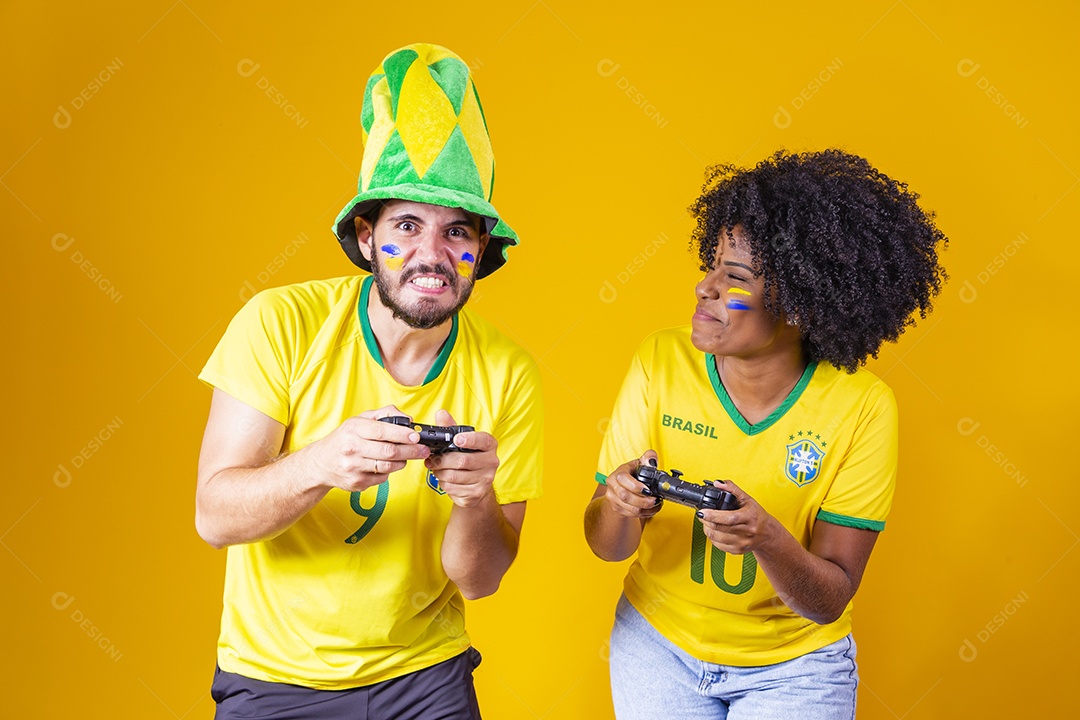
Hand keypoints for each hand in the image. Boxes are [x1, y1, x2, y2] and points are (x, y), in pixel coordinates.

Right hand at [304, 405, 429, 492]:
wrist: (321, 462)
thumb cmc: (345, 438)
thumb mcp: (360, 420)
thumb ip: (385, 414)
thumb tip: (408, 419)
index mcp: (353, 429)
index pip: (382, 431)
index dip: (402, 434)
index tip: (417, 436)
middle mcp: (351, 448)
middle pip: (389, 451)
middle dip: (411, 450)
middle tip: (423, 449)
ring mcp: (353, 467)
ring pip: (388, 466)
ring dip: (402, 461)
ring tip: (407, 456)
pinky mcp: (356, 483)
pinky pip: (382, 478)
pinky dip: (389, 472)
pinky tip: (387, 465)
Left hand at [425, 410, 499, 507]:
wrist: (476, 485)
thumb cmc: (468, 458)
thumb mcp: (461, 441)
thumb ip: (450, 427)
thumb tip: (440, 413)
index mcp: (489, 445)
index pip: (483, 440)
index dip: (470, 439)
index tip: (457, 439)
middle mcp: (491, 462)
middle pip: (463, 461)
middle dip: (442, 460)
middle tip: (431, 460)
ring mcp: (486, 479)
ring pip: (455, 476)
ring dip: (440, 472)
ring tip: (436, 469)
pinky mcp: (477, 493)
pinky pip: (453, 488)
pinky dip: (443, 483)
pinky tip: (443, 479)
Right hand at [602, 450, 662, 519]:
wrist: (622, 485)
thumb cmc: (632, 473)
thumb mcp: (640, 462)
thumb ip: (648, 458)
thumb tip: (652, 461)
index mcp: (617, 474)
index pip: (622, 479)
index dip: (636, 486)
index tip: (648, 490)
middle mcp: (612, 487)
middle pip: (625, 496)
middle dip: (643, 501)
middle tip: (654, 500)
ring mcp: (613, 499)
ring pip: (629, 508)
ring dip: (645, 509)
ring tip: (655, 504)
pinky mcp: (617, 509)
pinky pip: (631, 515)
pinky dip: (644, 514)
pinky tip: (651, 509)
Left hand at [695, 479, 776, 553]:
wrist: (767, 533)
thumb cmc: (757, 515)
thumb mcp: (747, 499)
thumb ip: (732, 489)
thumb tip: (718, 483)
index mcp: (750, 517)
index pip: (729, 518)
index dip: (712, 515)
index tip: (701, 512)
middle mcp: (747, 532)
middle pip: (719, 528)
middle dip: (706, 521)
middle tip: (702, 514)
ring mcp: (742, 543)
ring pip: (716, 538)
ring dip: (707, 528)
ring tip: (707, 521)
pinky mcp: (737, 550)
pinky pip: (718, 545)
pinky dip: (712, 537)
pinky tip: (715, 530)